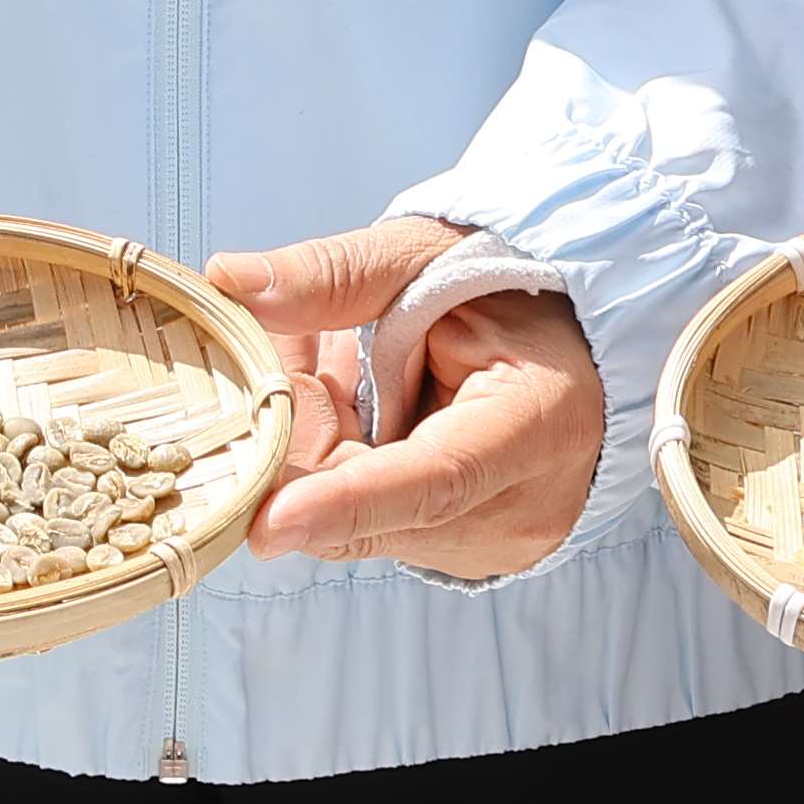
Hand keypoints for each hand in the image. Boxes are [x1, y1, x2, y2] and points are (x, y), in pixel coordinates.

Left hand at [221, 218, 602, 579]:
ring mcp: (501, 538)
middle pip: (377, 508)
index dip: (348, 501)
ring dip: (322, 447)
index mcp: (539, 419)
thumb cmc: (508, 284)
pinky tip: (360, 398)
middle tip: (269, 350)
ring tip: (343, 360)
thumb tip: (231, 281)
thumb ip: (334, 274)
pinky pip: (375, 520)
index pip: (436, 477)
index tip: (269, 524)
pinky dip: (345, 466)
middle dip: (301, 440)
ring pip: (361, 519)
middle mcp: (527, 502)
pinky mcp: (471, 549)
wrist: (571, 331)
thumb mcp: (425, 255)